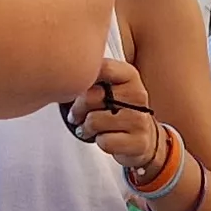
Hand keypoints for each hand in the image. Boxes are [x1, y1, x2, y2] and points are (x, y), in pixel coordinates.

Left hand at [71, 56, 167, 172]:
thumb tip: (64, 73)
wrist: (147, 137)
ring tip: (88, 128)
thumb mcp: (111, 87)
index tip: (77, 89)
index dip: (81, 80)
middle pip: (92, 97)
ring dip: (85, 128)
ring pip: (94, 121)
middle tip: (76, 114)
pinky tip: (102, 138)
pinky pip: (104, 141)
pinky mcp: (138, 142)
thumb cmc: (119, 110)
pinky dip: (98, 142)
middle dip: (77, 109)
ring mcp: (139, 119)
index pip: (100, 68)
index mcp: (129, 75)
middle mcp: (137, 94)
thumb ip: (93, 78)